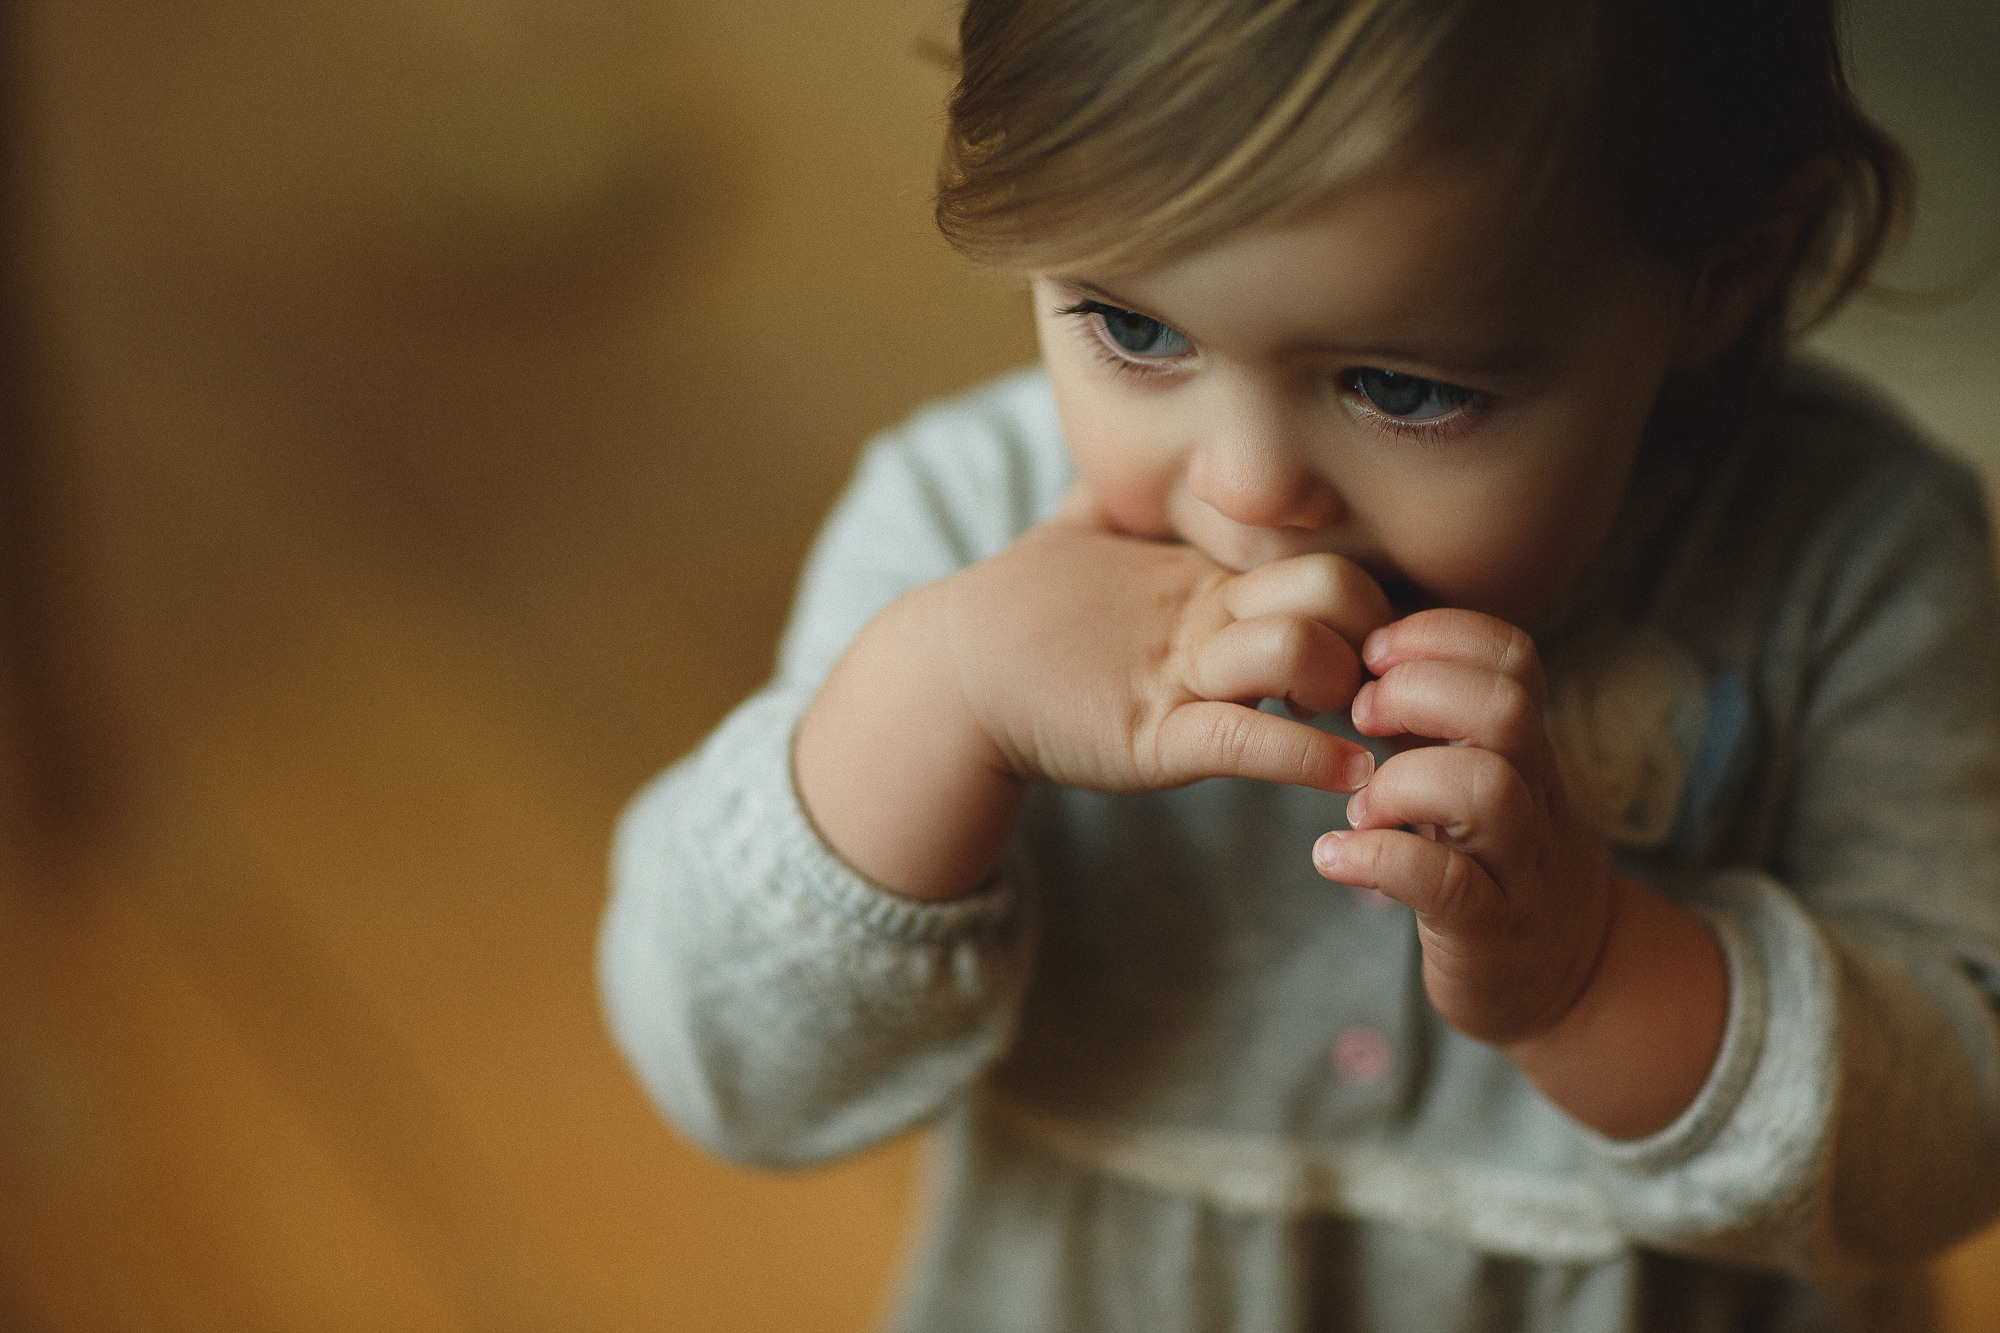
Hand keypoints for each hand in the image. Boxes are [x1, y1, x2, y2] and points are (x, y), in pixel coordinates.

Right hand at [946, 487, 1390, 795]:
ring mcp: (1176, 672)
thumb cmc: (1015, 611)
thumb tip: (1116, 457)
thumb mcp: (1074, 540)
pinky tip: (1350, 775)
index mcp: (1199, 570)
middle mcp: (1199, 610)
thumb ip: (1111, 505)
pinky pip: (1246, 738)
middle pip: (1329, 586)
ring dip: (1343, 691)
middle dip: (1371, 631)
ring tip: (1360, 726)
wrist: (945, 673)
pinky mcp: (1151, 735)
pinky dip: (1309, 760)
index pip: (1319, 550)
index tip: (1378, 633)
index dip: (1366, 588)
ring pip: (1296, 651)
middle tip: (1379, 679)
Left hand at [1311, 609, 1614, 1045]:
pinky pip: (1444, 884)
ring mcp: (1519, 864)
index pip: (1513, 656)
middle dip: (1418, 694)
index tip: (1373, 655)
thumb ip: (1439, 720)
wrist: (1567, 978)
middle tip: (1362, 719)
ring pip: (1487, 789)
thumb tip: (1357, 651)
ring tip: (1359, 806)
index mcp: (1526, 747)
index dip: (1439, 636)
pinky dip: (1378, 860)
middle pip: (1506, 708)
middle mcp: (1536, 795)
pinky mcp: (1490, 931)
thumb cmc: (1495, 859)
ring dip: (1401, 783)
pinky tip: (1333, 856)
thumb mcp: (1480, 775)